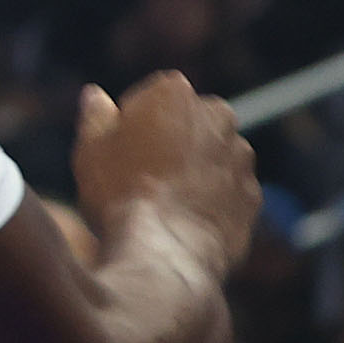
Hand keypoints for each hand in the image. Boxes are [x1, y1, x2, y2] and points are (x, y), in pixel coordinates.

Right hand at [73, 72, 259, 271]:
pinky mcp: (252, 196)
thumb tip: (95, 96)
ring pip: (213, 156)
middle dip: (174, 138)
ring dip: (196, 169)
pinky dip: (212, 199)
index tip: (119, 148)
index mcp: (174, 93)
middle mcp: (217, 117)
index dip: (133, 122)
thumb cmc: (120, 190)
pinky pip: (228, 191)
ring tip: (163, 200)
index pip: (154, 96)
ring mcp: (240, 157)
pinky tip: (183, 219)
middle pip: (191, 121)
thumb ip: (96, 115)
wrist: (164, 249)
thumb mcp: (91, 147)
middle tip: (141, 171)